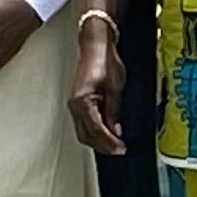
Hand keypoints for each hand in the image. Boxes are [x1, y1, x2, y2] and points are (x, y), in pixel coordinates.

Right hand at [66, 19, 124, 154]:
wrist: (96, 45)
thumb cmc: (105, 61)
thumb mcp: (115, 87)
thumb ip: (114, 110)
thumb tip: (116, 131)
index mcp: (83, 102)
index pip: (96, 130)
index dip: (109, 143)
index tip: (121, 148)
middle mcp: (75, 105)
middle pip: (86, 136)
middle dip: (103, 146)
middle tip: (120, 150)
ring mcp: (74, 104)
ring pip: (83, 132)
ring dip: (98, 141)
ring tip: (115, 144)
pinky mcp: (78, 102)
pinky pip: (84, 123)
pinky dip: (94, 132)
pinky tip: (106, 133)